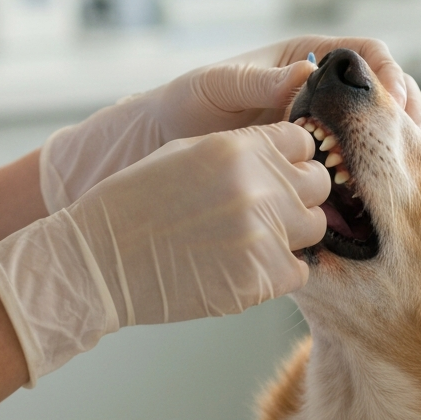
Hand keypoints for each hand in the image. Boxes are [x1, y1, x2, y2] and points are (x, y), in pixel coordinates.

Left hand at [39, 35, 420, 211]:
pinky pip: (349, 167)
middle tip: (410, 147)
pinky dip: (365, 179)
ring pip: (374, 133)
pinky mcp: (310, 164)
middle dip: (404, 115)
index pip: (367, 53)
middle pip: (384, 92)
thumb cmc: (185, 104)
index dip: (388, 74)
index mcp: (304, 58)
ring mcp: (319, 128)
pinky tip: (369, 198)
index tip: (394, 105)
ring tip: (396, 175)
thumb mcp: (217, 85)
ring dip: (392, 150)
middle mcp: (319, 91)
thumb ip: (259, 81)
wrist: (161, 146)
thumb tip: (305, 73)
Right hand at [69, 123, 328, 324]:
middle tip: (272, 207)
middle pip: (319, 182)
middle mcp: (259, 184)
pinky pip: (301, 271)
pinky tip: (247, 265)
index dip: (292, 157)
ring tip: (256, 238)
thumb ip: (243, 150)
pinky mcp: (263, 278)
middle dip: (300, 193)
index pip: (303, 141)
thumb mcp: (188, 152)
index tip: (279, 171)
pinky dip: (281, 271)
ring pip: (316, 227)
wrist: (102, 259)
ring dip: (293, 232)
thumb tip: (284, 156)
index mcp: (239, 146)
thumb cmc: (138, 200)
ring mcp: (264, 232)